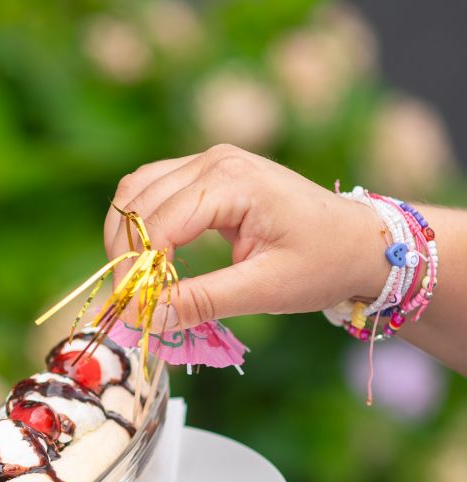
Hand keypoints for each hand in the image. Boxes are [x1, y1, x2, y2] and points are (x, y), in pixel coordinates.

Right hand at [104, 144, 388, 329]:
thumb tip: (144, 319)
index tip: (131, 313)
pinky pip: (151, 192)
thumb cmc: (322, 263)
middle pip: (136, 203)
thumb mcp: (264, 289)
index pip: (158, 223)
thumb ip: (202, 302)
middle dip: (125, 257)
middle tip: (129, 305)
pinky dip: (138, 226)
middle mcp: (213, 160)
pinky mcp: (205, 174)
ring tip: (135, 284)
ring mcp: (207, 161)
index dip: (136, 270)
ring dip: (125, 238)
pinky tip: (147, 260)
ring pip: (135, 193)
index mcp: (232, 181)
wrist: (358, 240)